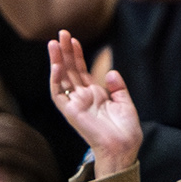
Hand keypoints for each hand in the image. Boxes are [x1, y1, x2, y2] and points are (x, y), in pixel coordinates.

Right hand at [50, 32, 142, 178]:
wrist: (123, 147)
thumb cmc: (126, 131)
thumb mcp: (125, 103)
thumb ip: (118, 87)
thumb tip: (109, 72)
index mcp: (95, 96)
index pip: (81, 72)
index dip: (77, 55)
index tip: (74, 40)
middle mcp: (82, 98)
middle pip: (70, 71)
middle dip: (65, 52)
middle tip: (61, 33)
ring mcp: (75, 104)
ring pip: (61, 79)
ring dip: (57, 61)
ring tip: (54, 43)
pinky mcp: (70, 112)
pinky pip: (58, 95)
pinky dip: (56, 80)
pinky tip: (56, 65)